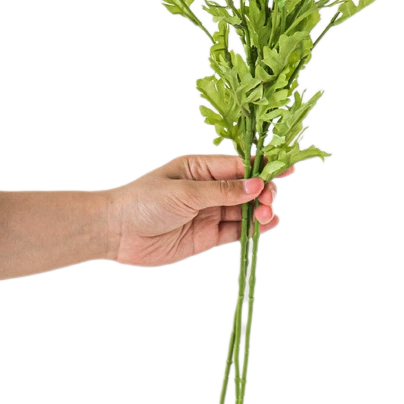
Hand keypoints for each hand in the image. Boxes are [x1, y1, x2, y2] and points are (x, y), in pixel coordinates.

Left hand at [105, 154, 292, 266]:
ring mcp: (208, 213)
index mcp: (201, 168)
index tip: (287, 170)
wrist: (116, 232)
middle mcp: (208, 189)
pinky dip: (252, 230)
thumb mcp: (185, 191)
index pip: (239, 166)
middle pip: (246, 189)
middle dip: (263, 193)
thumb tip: (256, 185)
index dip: (263, 168)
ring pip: (243, 211)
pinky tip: (267, 226)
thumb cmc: (144, 201)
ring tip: (268, 216)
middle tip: (269, 202)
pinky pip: (235, 231)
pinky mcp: (206, 237)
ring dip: (259, 212)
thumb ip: (222, 191)